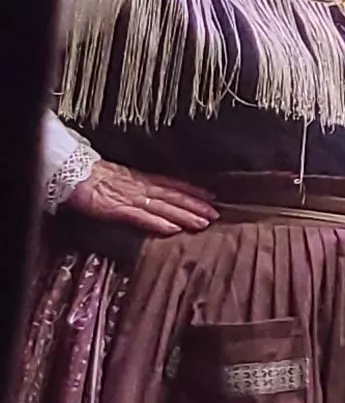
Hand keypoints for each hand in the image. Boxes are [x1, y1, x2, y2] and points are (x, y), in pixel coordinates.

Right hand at [67, 159, 215, 233]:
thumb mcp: (122, 178)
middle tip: (216, 214)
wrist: (70, 173)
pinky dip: (158, 222)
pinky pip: (141, 217)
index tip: (211, 196)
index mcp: (141, 179)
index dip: (193, 190)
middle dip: (196, 206)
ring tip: (203, 223)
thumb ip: (139, 186)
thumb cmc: (92, 176)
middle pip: (173, 196)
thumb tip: (155, 194)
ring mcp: (130, 198)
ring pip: (163, 207)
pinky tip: (172, 229)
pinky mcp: (117, 209)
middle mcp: (141, 188)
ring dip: (184, 215)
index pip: (172, 184)